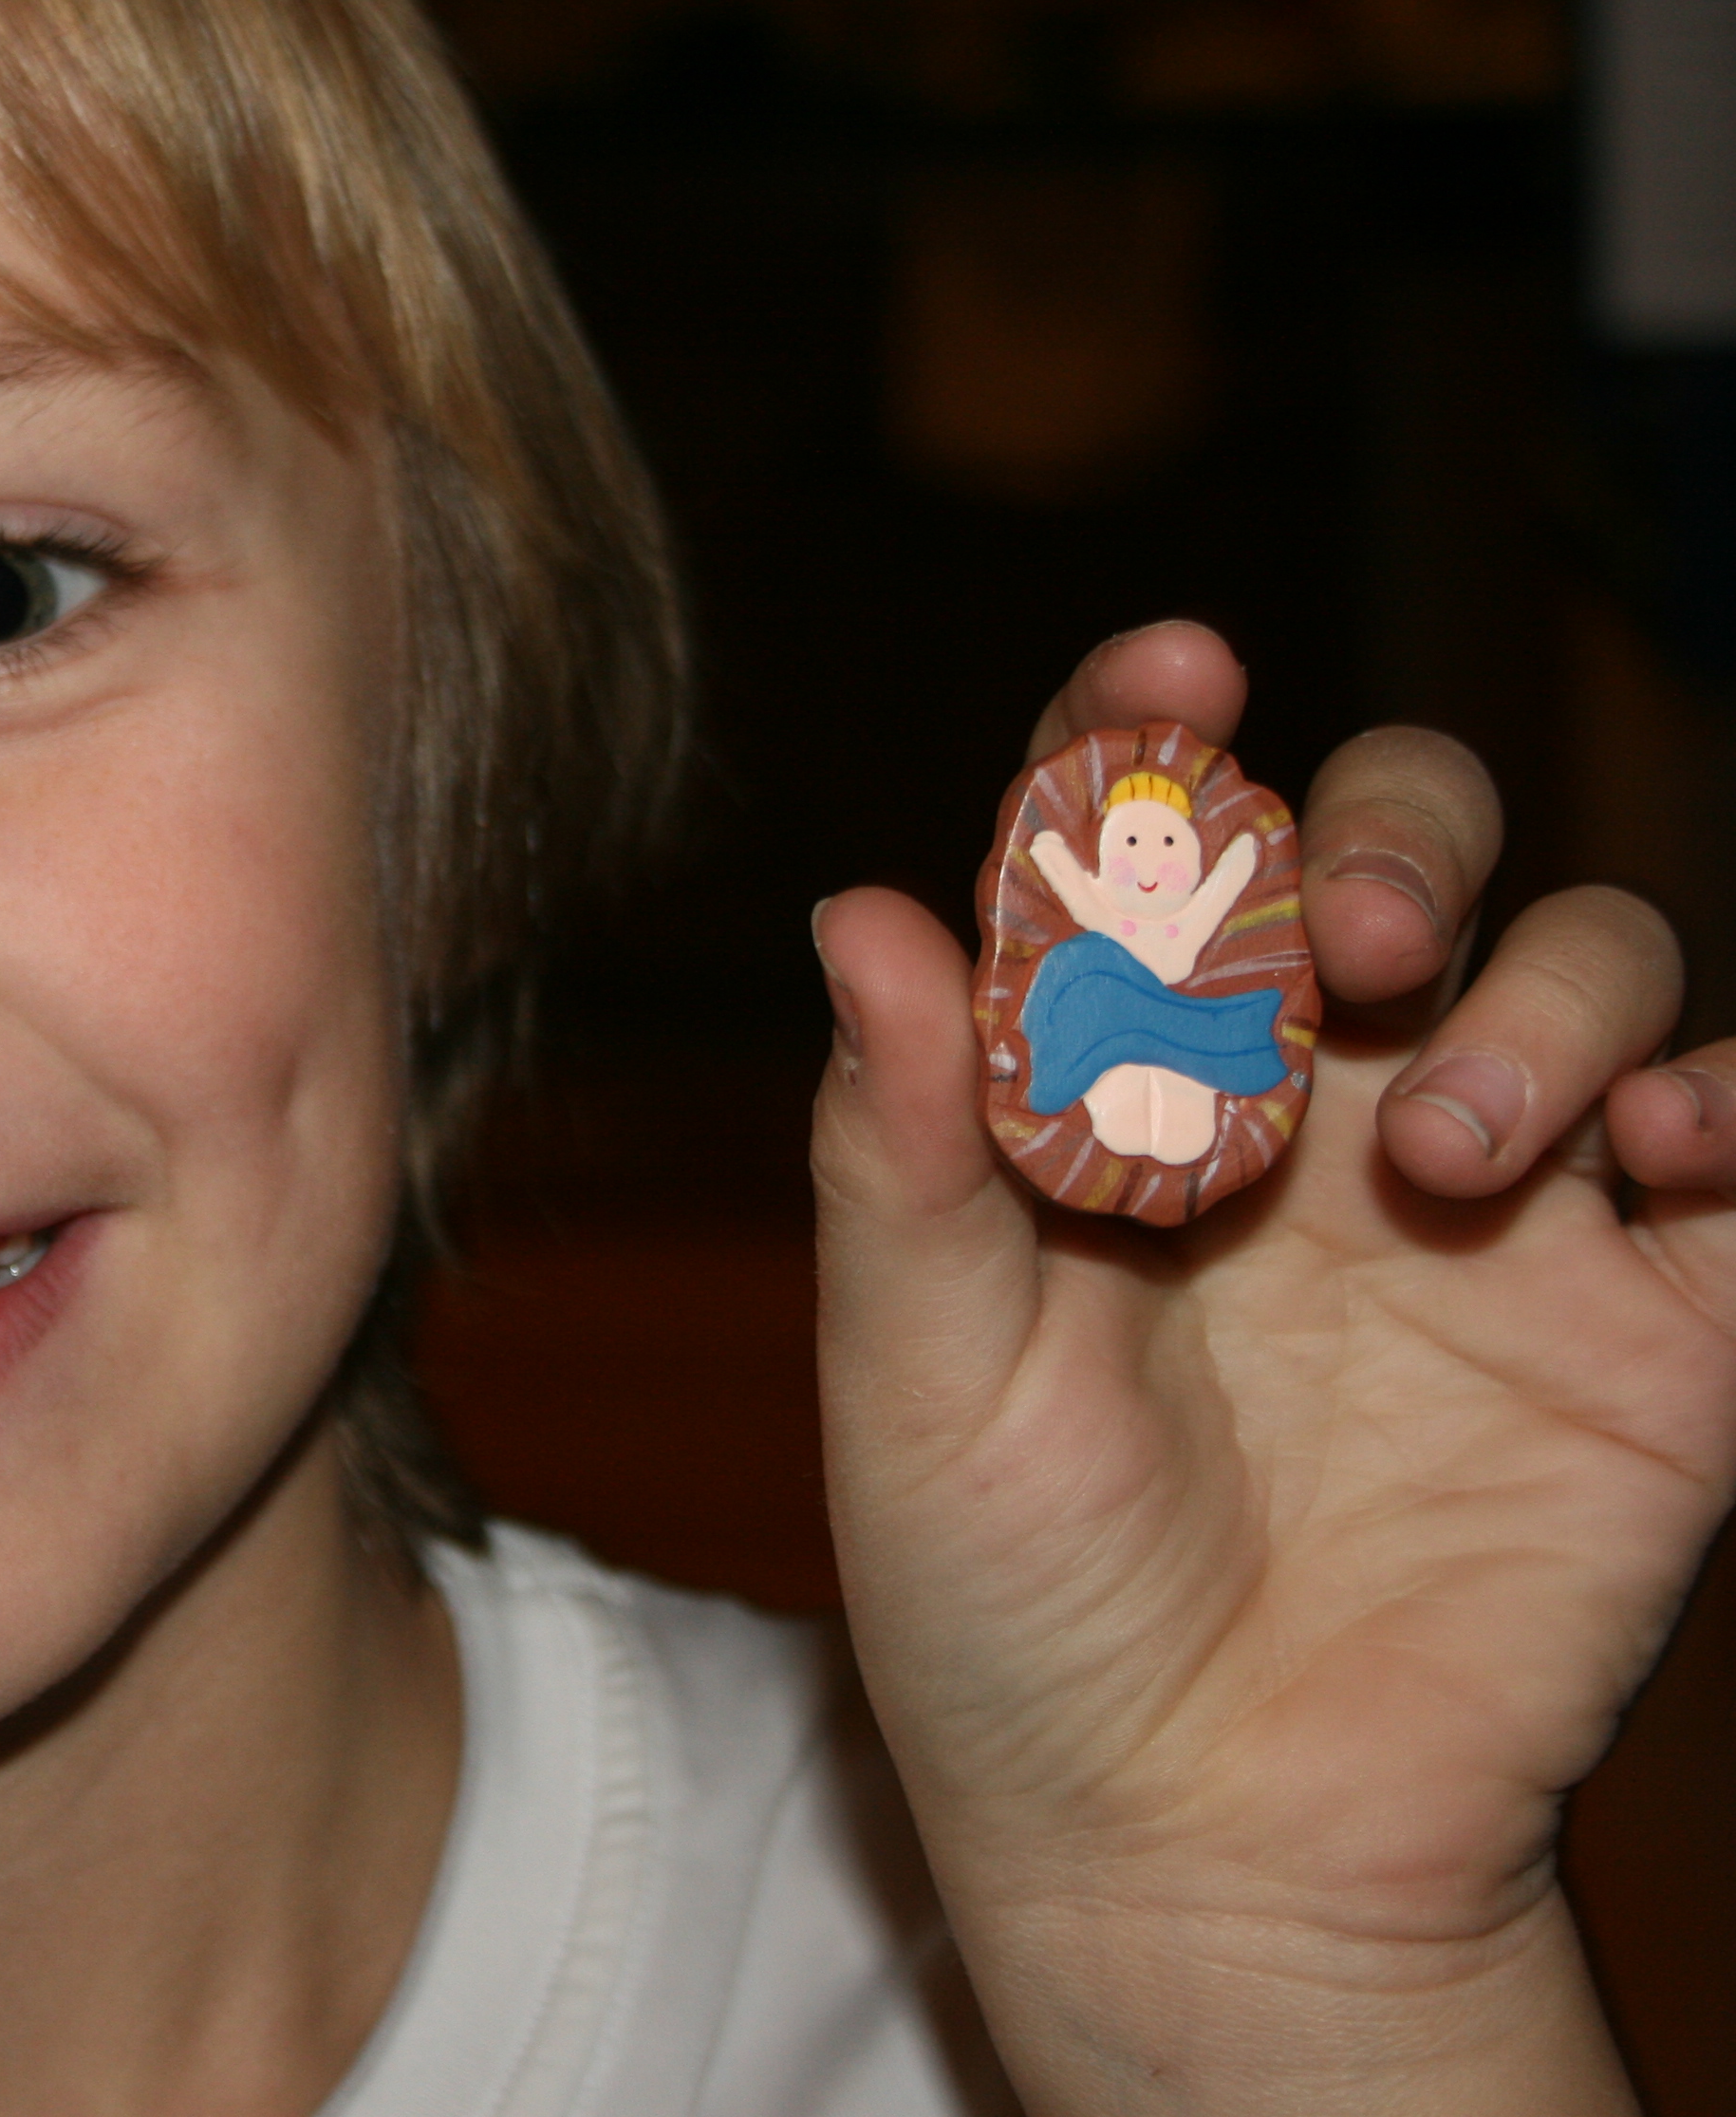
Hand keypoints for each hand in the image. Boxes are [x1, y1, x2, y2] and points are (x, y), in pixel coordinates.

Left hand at [809, 622, 1735, 2116]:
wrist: (1182, 1842)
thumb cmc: (1006, 1604)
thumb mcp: (917, 1373)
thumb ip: (899, 1147)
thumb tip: (856, 909)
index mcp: (1127, 1080)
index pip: (1145, 842)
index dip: (1153, 730)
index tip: (1168, 667)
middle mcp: (1318, 1105)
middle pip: (1399, 846)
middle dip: (1389, 832)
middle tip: (1341, 933)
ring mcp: (1501, 1207)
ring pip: (1586, 960)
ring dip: (1541, 995)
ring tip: (1455, 1149)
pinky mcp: (1661, 1334)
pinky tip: (1676, 1143)